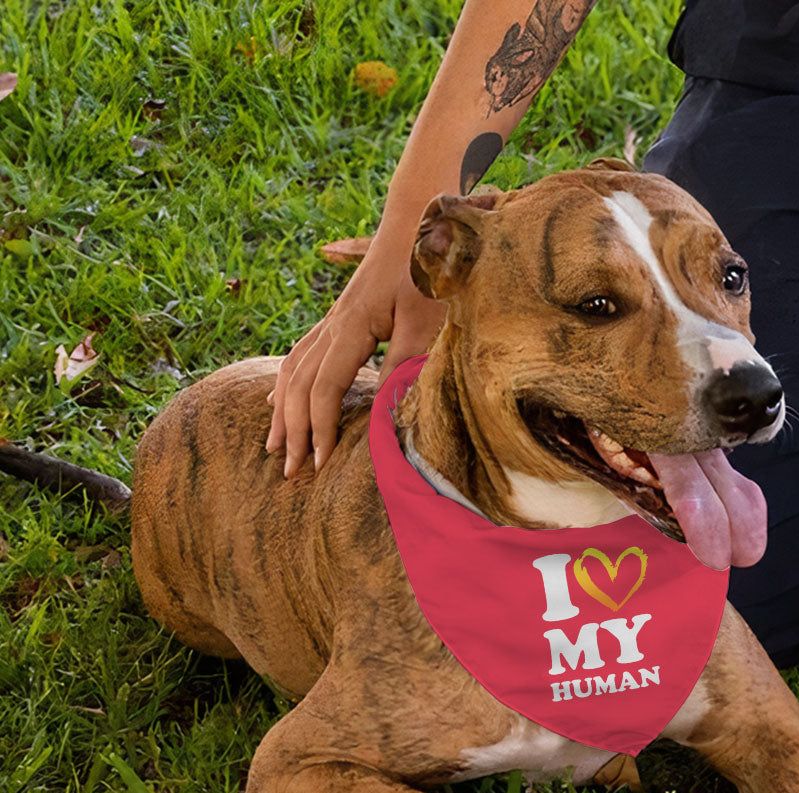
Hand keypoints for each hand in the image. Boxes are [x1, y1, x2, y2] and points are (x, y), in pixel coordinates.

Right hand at [266, 245, 445, 476]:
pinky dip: (286, 383)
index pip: (324, 389)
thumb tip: (386, 414)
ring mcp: (332, 320)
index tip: (322, 465)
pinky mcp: (340, 318)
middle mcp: (333, 325)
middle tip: (290, 471)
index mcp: (350, 326)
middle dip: (293, 430)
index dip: (321, 429)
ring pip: (292, 370)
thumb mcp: (425, 321)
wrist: (420, 221)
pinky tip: (278, 399)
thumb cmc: (428, 269)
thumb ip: (405, 366)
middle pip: (298, 385)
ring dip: (283, 411)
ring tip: (275, 446)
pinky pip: (300, 355)